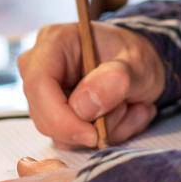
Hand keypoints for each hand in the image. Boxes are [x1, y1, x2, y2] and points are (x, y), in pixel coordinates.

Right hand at [20, 20, 166, 147]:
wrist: (142, 65)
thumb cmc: (136, 56)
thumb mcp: (139, 63)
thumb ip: (117, 79)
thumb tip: (86, 103)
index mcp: (56, 41)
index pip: (39, 84)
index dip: (61, 117)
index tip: (93, 135)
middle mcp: (40, 66)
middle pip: (44, 115)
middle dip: (89, 124)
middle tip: (127, 106)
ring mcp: (44, 93)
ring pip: (60, 134)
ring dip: (103, 129)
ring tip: (130, 106)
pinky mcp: (54, 115)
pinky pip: (73, 140)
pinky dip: (105, 134)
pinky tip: (124, 113)